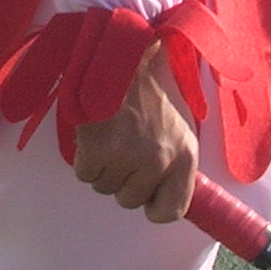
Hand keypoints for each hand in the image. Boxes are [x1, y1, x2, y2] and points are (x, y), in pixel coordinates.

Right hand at [71, 43, 196, 222]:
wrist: (122, 58)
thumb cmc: (149, 93)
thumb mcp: (179, 129)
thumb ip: (175, 166)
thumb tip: (165, 201)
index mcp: (185, 156)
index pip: (172, 211)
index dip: (154, 207)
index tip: (147, 196)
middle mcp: (159, 160)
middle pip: (130, 200)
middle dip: (123, 179)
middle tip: (124, 147)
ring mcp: (127, 157)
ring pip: (105, 187)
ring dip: (103, 167)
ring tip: (112, 134)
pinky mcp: (98, 150)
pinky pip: (85, 174)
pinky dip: (85, 158)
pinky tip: (96, 133)